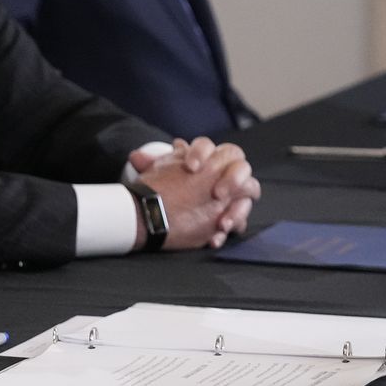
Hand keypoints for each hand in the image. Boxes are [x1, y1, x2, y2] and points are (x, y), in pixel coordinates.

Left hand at [137, 139, 261, 249]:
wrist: (159, 215)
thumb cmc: (161, 191)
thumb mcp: (157, 178)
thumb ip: (151, 166)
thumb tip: (136, 157)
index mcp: (202, 158)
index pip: (209, 146)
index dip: (201, 153)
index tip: (190, 167)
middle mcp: (220, 172)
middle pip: (240, 165)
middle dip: (232, 178)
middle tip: (217, 194)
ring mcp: (230, 193)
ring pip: (249, 191)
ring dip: (237, 209)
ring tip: (221, 224)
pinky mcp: (230, 213)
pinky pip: (240, 220)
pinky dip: (230, 228)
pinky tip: (214, 239)